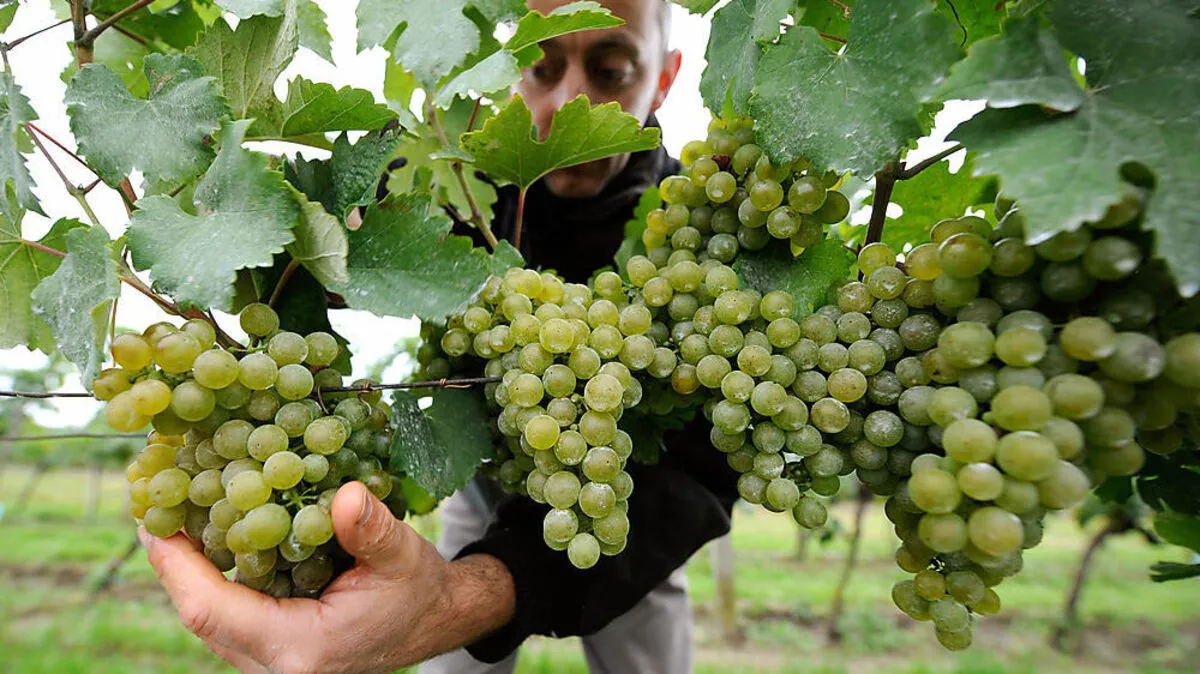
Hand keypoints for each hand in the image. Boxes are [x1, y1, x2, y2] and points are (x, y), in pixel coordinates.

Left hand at [141, 481, 515, 673]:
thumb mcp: (404, 555)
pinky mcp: (267, 646)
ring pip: (205, 615)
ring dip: (186, 565)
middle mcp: (274, 664)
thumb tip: (346, 495)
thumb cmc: (416, 591)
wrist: (431, 621)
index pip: (213, 610)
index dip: (175, 564)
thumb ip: (373, 530)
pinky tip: (205, 531)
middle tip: (151, 499)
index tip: (149, 518)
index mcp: (300, 649)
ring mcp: (267, 660)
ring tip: (169, 508)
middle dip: (171, 557)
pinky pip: (222, 612)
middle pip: (197, 613)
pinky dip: (209, 573)